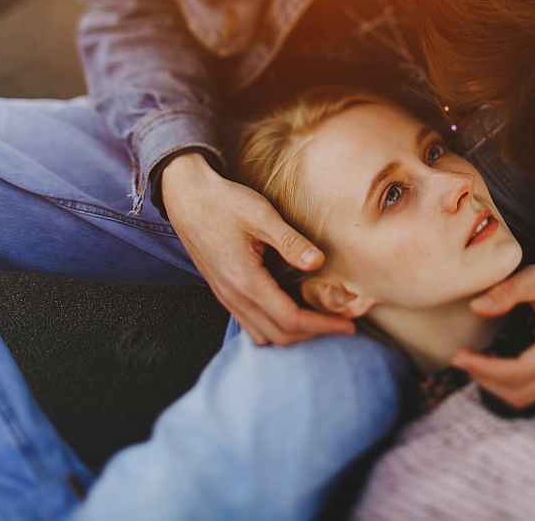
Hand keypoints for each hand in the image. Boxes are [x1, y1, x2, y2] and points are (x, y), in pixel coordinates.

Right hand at [161, 152, 354, 345]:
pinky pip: (251, 325)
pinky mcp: (224, 293)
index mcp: (245, 280)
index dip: (322, 326)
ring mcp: (226, 297)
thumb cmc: (224, 202)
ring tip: (321, 323)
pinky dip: (276, 328)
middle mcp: (234, 296)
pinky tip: (293, 314)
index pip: (290, 319)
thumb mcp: (261, 215)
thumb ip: (290, 241)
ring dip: (294, 335)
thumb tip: (318, 262)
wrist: (186, 198)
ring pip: (263, 335)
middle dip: (314, 335)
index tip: (348, 325)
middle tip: (343, 327)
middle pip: (279, 335)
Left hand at [451, 248, 534, 408]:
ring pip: (523, 398)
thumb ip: (505, 292)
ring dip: (493, 385)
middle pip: (519, 392)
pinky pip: (531, 392)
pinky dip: (506, 385)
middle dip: (484, 379)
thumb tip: (475, 307)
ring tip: (471, 361)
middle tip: (459, 358)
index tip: (460, 356)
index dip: (486, 369)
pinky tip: (489, 364)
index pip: (519, 372)